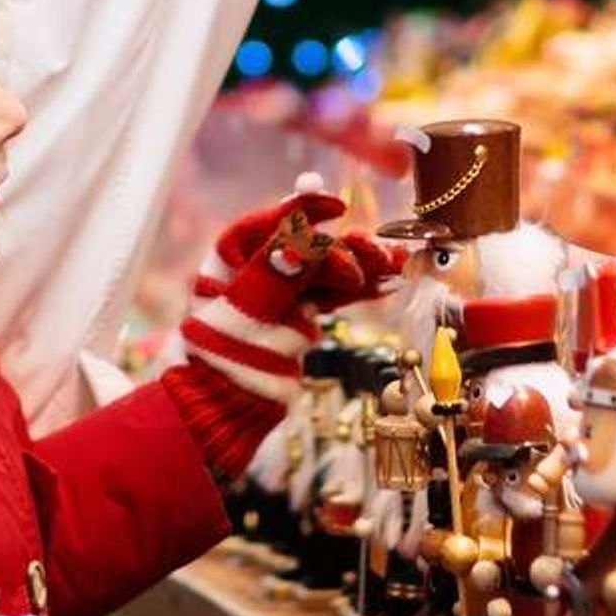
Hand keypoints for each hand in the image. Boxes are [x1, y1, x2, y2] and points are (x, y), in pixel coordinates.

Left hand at [186, 191, 396, 402]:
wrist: (226, 410)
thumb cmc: (220, 360)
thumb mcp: (242, 316)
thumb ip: (273, 277)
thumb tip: (303, 242)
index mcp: (233, 259)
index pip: (271, 224)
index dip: (303, 209)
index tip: (336, 205)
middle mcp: (259, 269)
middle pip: (308, 246)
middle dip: (345, 247)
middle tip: (375, 251)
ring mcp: (283, 292)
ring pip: (328, 269)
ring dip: (362, 265)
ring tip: (394, 264)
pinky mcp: (301, 314)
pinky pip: (335, 294)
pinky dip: (362, 288)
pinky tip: (390, 280)